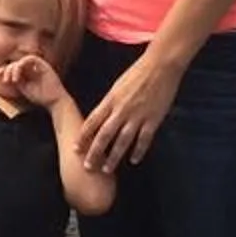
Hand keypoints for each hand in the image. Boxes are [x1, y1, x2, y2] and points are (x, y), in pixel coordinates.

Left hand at [0, 52, 66, 108]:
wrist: (53, 102)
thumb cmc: (40, 96)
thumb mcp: (23, 88)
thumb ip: (16, 80)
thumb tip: (5, 74)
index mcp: (27, 72)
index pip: (14, 65)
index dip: (5, 68)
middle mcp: (32, 67)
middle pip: (16, 62)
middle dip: (8, 69)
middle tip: (5, 80)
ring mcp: (38, 65)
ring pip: (22, 60)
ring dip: (14, 68)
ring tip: (13, 79)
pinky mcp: (43, 64)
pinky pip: (30, 58)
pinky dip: (22, 65)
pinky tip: (18, 76)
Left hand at [80, 52, 185, 170]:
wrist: (160, 67)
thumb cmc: (137, 73)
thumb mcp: (117, 86)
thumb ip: (109, 103)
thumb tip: (100, 117)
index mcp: (110, 100)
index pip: (92, 122)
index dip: (83, 136)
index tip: (75, 148)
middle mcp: (121, 110)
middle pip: (104, 135)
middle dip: (94, 152)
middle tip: (87, 167)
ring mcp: (137, 116)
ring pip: (122, 141)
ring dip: (113, 157)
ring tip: (106, 169)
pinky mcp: (153, 120)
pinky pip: (144, 139)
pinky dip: (138, 151)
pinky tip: (133, 160)